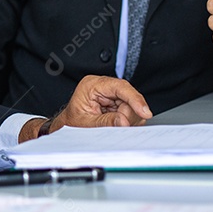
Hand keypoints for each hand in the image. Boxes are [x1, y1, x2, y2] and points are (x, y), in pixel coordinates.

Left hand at [22, 76, 151, 139]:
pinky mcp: (116, 102)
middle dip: (128, 115)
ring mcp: (111, 94)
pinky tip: (116, 123)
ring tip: (112, 124)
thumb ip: (105, 122)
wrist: (68, 126)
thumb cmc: (72, 122)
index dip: (135, 99)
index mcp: (92, 85)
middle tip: (117, 126)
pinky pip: (130, 111)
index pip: (120, 87)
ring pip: (132, 106)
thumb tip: (124, 121)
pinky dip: (128, 120)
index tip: (144, 112)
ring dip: (128, 119)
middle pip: (129, 97)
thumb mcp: (86, 123)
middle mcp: (103, 86)